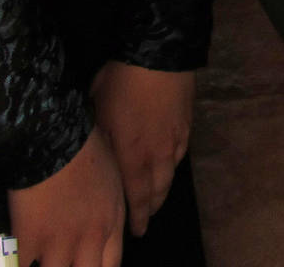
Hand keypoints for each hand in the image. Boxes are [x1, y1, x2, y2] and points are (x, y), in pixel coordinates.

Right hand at [6, 125, 125, 266]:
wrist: (58, 142)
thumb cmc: (89, 151)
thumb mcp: (114, 181)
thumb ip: (113, 209)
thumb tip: (111, 222)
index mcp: (111, 223)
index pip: (110, 265)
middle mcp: (89, 239)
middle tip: (66, 263)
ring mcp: (59, 243)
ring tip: (45, 260)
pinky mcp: (30, 240)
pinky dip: (18, 264)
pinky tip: (19, 260)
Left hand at [88, 62, 192, 236]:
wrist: (161, 54)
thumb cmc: (122, 82)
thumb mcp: (96, 110)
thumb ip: (100, 140)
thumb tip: (98, 157)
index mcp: (131, 154)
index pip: (135, 196)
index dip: (137, 216)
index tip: (136, 230)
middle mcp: (156, 153)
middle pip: (157, 190)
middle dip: (151, 208)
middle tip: (146, 219)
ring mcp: (175, 138)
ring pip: (170, 174)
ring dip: (163, 190)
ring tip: (158, 198)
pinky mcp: (187, 123)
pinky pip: (180, 154)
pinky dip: (173, 166)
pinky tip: (170, 165)